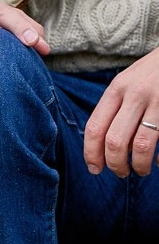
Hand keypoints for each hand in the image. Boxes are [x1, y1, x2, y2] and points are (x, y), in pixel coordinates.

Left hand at [84, 48, 158, 176]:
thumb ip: (114, 107)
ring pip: (140, 145)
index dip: (91, 154)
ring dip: (139, 165)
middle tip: (120, 172)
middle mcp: (136, 94)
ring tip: (141, 170)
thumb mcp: (128, 80)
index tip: (95, 168)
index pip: (94, 128)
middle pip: (115, 141)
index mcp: (117, 88)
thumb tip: (104, 146)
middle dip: (115, 164)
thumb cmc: (154, 70)